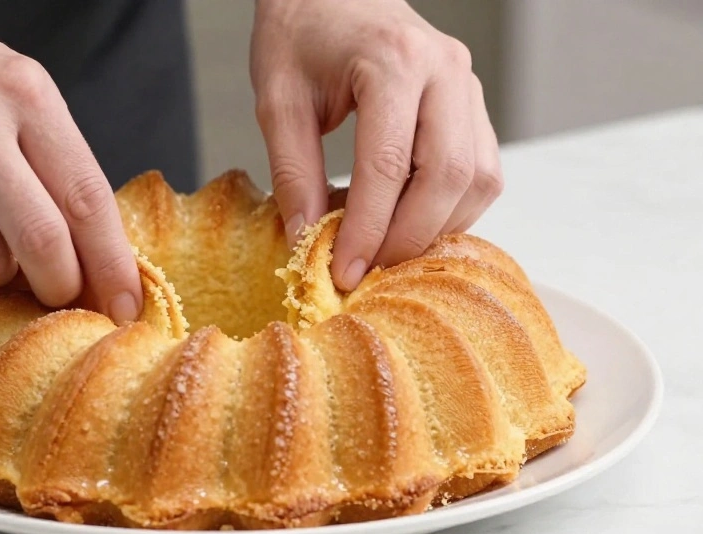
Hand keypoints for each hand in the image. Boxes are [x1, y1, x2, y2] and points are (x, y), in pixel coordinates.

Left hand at [250, 0, 503, 290]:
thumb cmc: (301, 35)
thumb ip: (293, 172)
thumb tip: (307, 242)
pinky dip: (450, 208)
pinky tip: (409, 220)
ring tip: (386, 247)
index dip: (368, 229)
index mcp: (394, 61)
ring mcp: (468, 86)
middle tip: (369, 269)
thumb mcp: (278, 101)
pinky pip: (481, 171)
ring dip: (437, 226)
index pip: (389, 165)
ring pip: (478, 179)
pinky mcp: (473, 104)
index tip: (344, 272)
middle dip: (409, 236)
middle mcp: (445, 70)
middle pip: (449, 177)